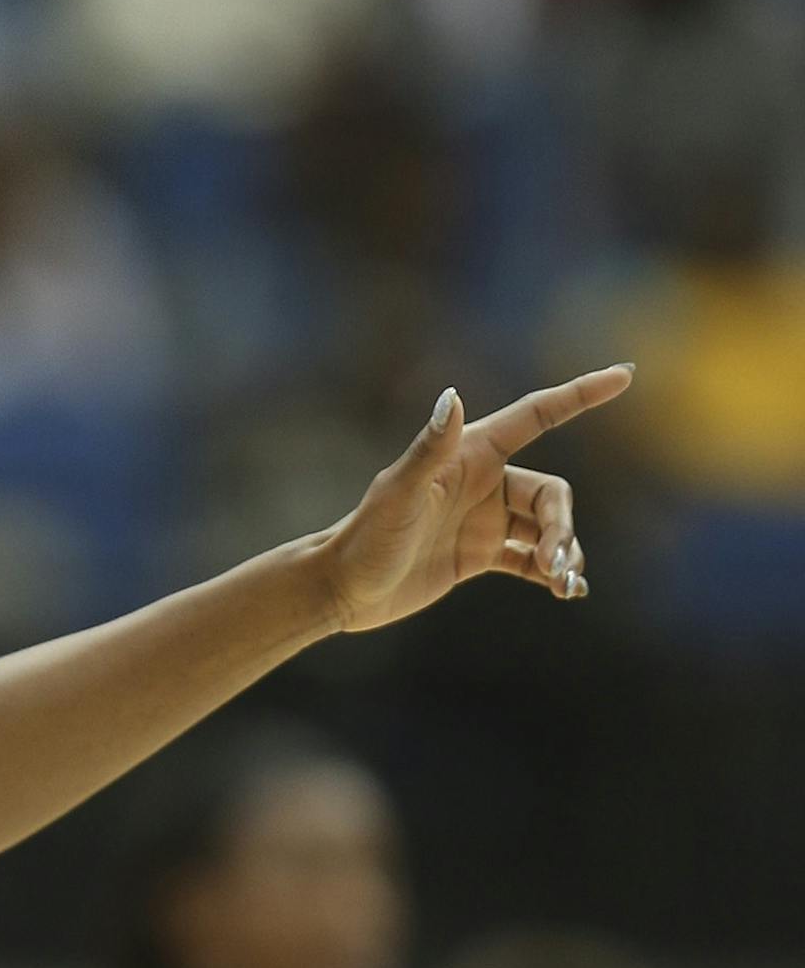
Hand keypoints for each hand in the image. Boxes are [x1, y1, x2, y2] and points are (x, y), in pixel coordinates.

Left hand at [321, 365, 635, 631]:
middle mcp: (482, 482)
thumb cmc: (367, 536)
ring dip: (565, 553)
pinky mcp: (480, 554)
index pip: (538, 414)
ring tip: (562, 584)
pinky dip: (554, 574)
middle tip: (556, 564)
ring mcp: (484, 520)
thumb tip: (452, 396)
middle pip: (552, 492)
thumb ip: (429, 449)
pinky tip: (565, 592)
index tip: (624, 374)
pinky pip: (534, 559)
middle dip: (564, 526)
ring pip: (549, 528)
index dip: (581, 394)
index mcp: (470, 455)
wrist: (344, 588)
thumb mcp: (400, 493)